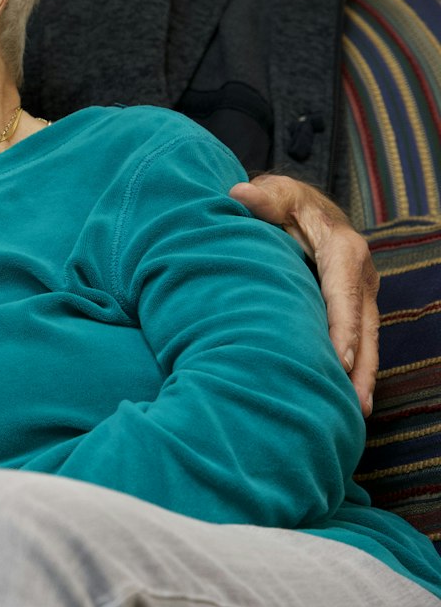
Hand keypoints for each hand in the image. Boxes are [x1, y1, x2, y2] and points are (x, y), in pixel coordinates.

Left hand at [231, 176, 379, 413]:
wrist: (303, 203)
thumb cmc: (284, 202)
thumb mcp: (276, 194)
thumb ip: (262, 200)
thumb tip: (239, 196)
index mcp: (343, 249)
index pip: (344, 295)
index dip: (342, 329)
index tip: (338, 360)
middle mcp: (360, 273)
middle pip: (363, 325)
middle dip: (359, 364)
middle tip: (351, 402)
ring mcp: (361, 291)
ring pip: (368, 338)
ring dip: (363, 375)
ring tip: (356, 412)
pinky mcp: (355, 305)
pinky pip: (360, 340)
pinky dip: (358, 368)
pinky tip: (349, 398)